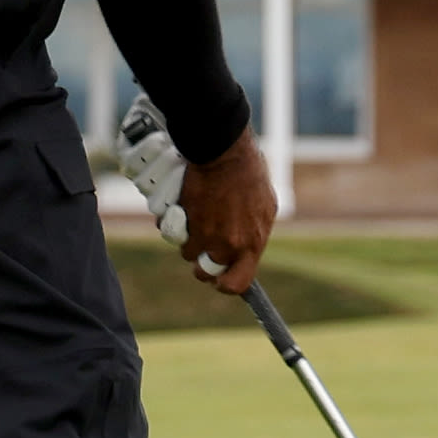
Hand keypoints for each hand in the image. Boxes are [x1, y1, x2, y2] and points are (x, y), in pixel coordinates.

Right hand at [176, 133, 277, 295]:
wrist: (224, 152)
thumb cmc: (248, 173)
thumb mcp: (265, 207)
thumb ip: (254, 232)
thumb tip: (247, 246)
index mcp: (251, 243)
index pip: (237, 284)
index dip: (225, 284)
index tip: (220, 278)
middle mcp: (228, 244)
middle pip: (204, 273)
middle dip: (200, 263)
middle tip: (201, 245)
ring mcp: (204, 234)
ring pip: (187, 252)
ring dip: (188, 238)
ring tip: (196, 214)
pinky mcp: (183, 221)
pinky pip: (172, 231)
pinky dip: (174, 221)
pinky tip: (184, 204)